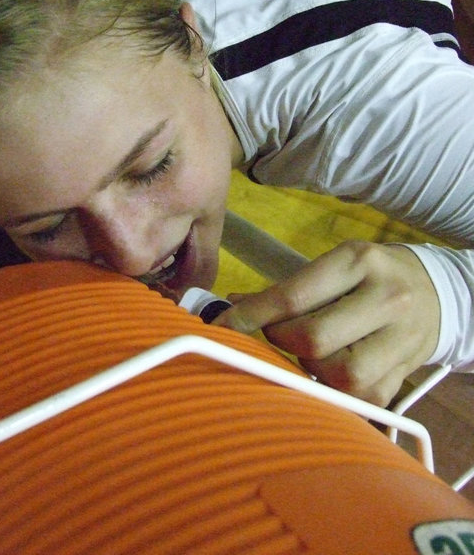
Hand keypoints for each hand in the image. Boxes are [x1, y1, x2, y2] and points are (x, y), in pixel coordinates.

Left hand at [213, 240, 440, 406]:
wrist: (437, 293)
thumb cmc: (372, 276)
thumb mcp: (335, 266)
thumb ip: (287, 289)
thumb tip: (232, 306)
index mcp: (359, 262)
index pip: (293, 296)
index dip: (251, 316)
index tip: (222, 325)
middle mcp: (385, 298)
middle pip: (312, 339)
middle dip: (280, 342)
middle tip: (277, 335)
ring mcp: (401, 340)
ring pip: (337, 374)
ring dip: (309, 368)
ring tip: (312, 352)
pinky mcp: (405, 376)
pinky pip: (358, 399)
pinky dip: (333, 391)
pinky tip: (330, 371)